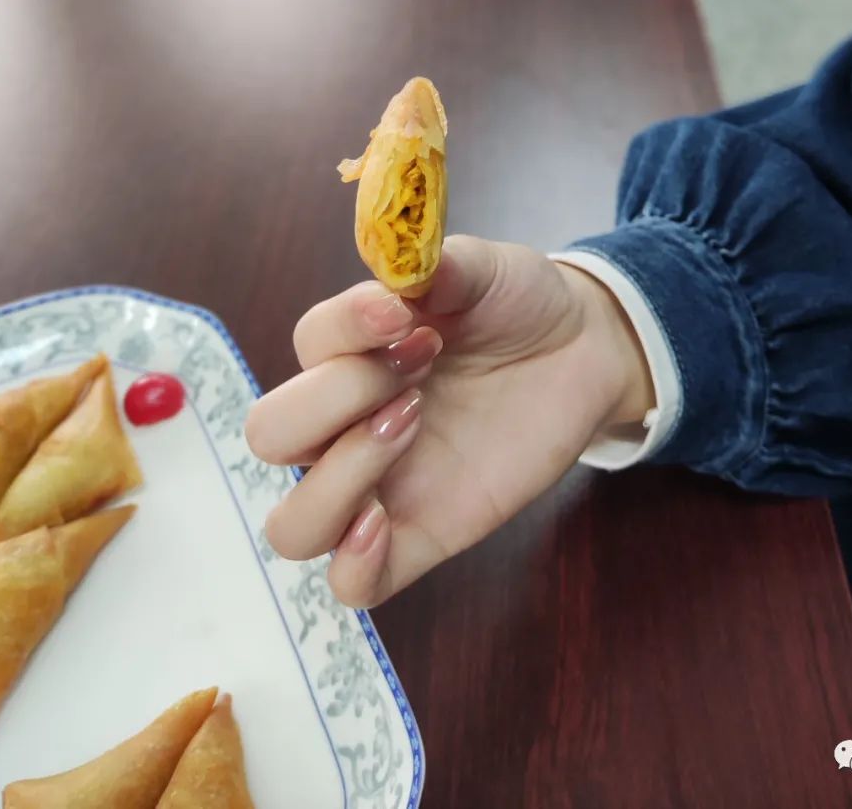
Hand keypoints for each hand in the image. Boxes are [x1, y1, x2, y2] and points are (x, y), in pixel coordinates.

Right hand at [245, 235, 652, 606]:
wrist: (581, 353)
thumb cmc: (519, 307)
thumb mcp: (487, 269)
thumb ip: (439, 266)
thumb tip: (395, 273)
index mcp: (350, 354)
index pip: (305, 346)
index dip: (347, 328)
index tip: (405, 312)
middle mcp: (347, 423)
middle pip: (270, 436)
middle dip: (338, 397)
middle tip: (419, 374)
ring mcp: (379, 486)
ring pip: (293, 525)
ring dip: (339, 477)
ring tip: (410, 428)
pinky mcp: (421, 535)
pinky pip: (354, 585)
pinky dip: (353, 565)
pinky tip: (384, 523)